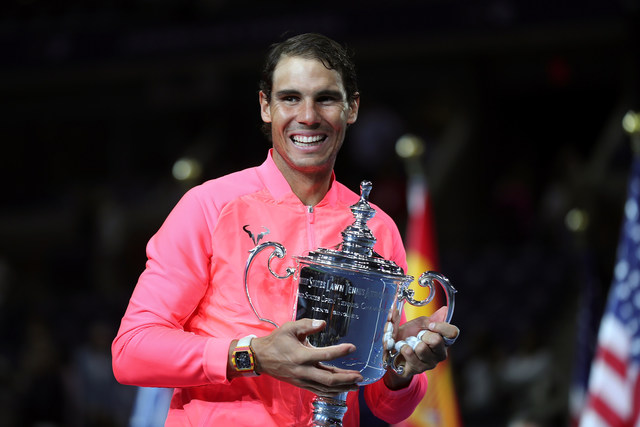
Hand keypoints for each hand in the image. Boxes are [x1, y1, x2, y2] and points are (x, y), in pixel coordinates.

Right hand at [247, 319, 363, 396]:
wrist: (261, 358)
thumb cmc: (276, 341)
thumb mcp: (289, 328)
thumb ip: (307, 324)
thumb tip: (323, 323)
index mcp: (300, 355)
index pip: (324, 354)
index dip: (340, 351)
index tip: (352, 347)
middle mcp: (302, 370)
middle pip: (328, 379)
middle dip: (346, 378)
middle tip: (360, 376)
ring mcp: (302, 380)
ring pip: (325, 388)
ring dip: (342, 387)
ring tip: (356, 384)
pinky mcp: (301, 384)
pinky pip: (319, 391)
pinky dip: (332, 392)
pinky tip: (342, 389)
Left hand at [383, 306, 458, 389]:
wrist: (394, 350)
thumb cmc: (409, 336)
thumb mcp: (418, 324)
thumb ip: (428, 320)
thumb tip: (444, 310)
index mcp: (443, 340)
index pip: (453, 333)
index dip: (442, 327)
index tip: (431, 325)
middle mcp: (439, 354)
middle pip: (437, 340)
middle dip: (423, 334)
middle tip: (417, 336)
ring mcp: (429, 364)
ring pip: (421, 348)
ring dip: (411, 342)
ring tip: (409, 343)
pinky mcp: (416, 369)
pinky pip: (410, 354)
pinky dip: (403, 347)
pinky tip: (403, 348)